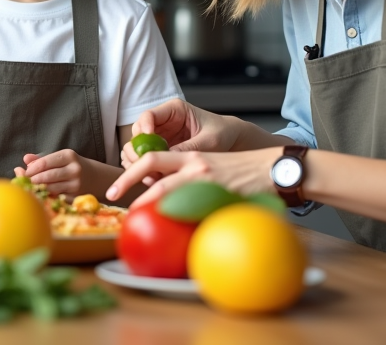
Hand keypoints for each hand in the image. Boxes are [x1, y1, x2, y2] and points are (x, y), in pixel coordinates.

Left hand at [16, 149, 92, 196]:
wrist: (94, 177)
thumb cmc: (70, 166)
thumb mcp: (59, 158)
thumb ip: (41, 159)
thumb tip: (25, 159)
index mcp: (68, 156)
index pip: (45, 162)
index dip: (32, 168)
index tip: (24, 172)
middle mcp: (74, 169)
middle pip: (48, 176)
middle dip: (33, 179)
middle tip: (24, 182)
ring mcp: (76, 184)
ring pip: (51, 188)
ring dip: (38, 189)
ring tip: (30, 188)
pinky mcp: (76, 196)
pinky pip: (57, 197)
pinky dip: (47, 196)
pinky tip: (41, 195)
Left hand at [107, 148, 281, 206]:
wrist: (273, 169)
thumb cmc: (242, 172)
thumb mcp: (212, 168)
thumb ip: (189, 180)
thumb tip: (164, 203)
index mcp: (191, 156)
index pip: (152, 158)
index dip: (131, 170)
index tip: (116, 187)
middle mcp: (194, 164)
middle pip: (151, 168)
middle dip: (127, 182)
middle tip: (112, 197)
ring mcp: (206, 178)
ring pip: (167, 188)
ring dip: (147, 202)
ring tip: (134, 214)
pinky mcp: (219, 193)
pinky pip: (192, 208)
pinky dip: (178, 217)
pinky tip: (170, 229)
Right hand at [120, 100, 238, 167]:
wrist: (231, 141)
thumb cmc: (222, 133)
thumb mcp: (209, 140)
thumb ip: (189, 147)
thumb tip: (168, 159)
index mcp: (174, 110)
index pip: (149, 115)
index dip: (143, 129)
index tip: (147, 144)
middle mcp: (162, 123)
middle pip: (137, 133)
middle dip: (137, 150)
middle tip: (145, 165)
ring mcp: (159, 137)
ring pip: (137, 148)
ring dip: (138, 162)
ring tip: (149, 176)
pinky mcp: (160, 152)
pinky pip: (145, 160)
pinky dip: (145, 170)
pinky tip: (153, 180)